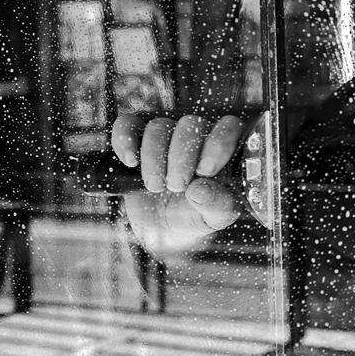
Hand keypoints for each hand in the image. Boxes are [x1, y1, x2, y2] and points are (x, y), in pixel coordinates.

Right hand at [111, 113, 245, 253]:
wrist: (165, 231)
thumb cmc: (198, 217)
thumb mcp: (216, 218)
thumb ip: (217, 204)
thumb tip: (200, 189)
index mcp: (223, 149)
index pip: (228, 126)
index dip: (218, 143)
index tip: (205, 171)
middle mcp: (196, 136)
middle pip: (190, 124)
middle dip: (182, 156)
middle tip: (177, 186)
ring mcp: (165, 136)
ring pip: (159, 126)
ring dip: (154, 156)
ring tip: (155, 186)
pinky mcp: (136, 141)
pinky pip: (128, 125)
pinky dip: (125, 139)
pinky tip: (130, 162)